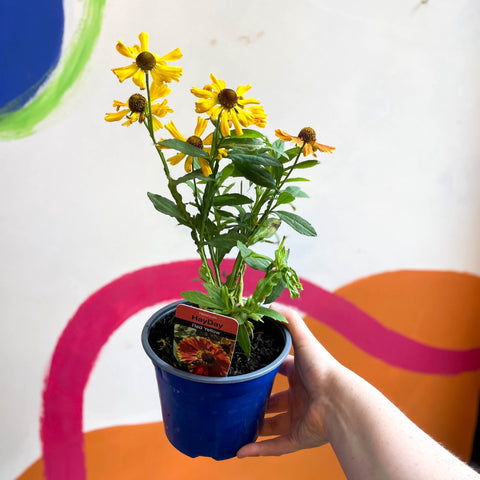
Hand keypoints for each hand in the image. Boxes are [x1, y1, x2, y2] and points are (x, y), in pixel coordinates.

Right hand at [237, 305, 339, 456]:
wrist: (339, 401)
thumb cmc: (322, 367)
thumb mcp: (302, 338)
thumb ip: (287, 318)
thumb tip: (266, 302)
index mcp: (300, 374)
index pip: (279, 370)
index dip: (263, 370)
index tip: (244, 368)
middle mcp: (299, 396)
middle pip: (273, 399)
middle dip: (256, 400)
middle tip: (235, 398)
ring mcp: (299, 419)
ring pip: (272, 425)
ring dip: (254, 426)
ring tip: (232, 424)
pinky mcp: (299, 438)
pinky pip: (275, 447)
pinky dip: (258, 450)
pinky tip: (239, 450)